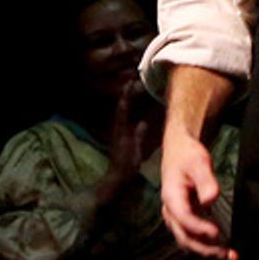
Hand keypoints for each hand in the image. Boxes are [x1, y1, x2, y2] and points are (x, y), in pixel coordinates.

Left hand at [94, 82, 150, 206]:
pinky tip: (132, 108)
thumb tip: (142, 122)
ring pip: (121, 112)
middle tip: (131, 81)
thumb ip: (138, 138)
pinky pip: (124, 118)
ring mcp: (118, 133)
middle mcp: (117, 129)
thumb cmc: (126, 167)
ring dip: (126, 100)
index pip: (123, 109)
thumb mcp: (135, 153)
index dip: (127, 96)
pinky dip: (127, 109)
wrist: (115, 179)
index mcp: (121, 131)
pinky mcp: (120, 137)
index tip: (131, 83)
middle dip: (126, 94)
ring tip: (132, 89)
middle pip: (121, 107)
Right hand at [161, 123, 236, 259]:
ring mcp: (176, 218)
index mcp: (171, 197)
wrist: (178, 152)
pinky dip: (206, 247)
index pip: (183, 218)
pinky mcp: (184, 220)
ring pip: (188, 242)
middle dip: (206, 249)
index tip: (217, 234)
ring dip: (207, 253)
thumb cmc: (188, 155)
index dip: (198, 228)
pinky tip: (223, 253)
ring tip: (230, 258)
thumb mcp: (199, 162)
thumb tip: (210, 199)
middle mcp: (170, 211)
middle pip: (185, 237)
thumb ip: (205, 180)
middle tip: (228, 255)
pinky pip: (192, 238)